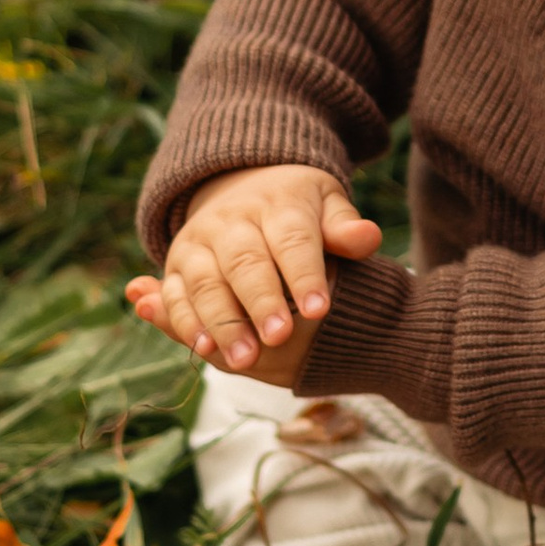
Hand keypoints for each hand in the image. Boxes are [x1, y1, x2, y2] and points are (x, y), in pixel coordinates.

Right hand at [126, 163, 383, 380]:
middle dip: (261, 302)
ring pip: (205, 282)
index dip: (304, 275)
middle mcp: (231, 221)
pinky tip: (203, 350)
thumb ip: (344, 228)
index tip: (320, 310)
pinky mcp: (176, 265)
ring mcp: (198, 242)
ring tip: (244, 361)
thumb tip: (368, 238)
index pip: (292, 240)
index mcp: (277, 204)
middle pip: (245, 262)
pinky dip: (185, 323)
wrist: (240, 184)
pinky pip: (177, 295)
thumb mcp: (326, 204)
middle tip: (279, 339)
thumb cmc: (297, 207)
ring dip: (222, 323)